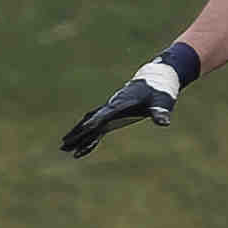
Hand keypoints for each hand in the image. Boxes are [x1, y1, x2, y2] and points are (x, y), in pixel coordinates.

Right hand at [59, 61, 181, 157]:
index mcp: (121, 104)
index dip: (94, 123)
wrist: (155, 79)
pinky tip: (82, 148)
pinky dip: (89, 137)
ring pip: (90, 124)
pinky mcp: (114, 115)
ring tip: (64, 146)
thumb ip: (160, 112)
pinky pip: (97, 128)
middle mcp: (112, 107)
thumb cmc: (159, 91)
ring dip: (78, 135)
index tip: (84, 130)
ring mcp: (111, 111)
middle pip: (90, 121)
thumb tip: (163, 122)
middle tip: (64, 144)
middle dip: (78, 133)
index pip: (104, 115)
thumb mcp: (161, 102)